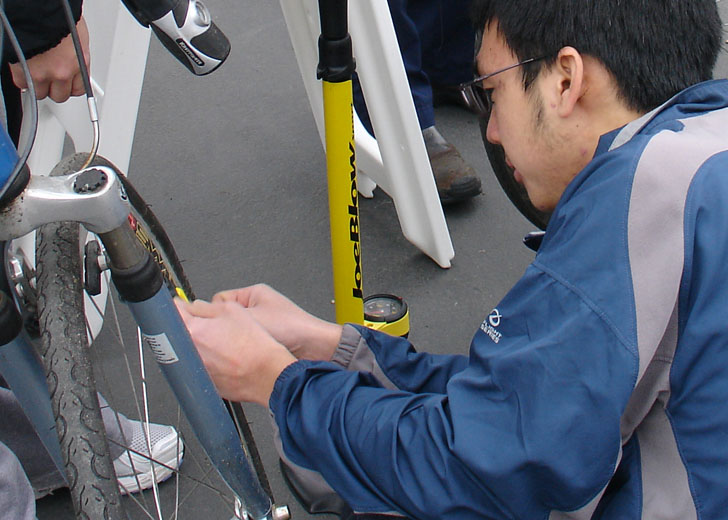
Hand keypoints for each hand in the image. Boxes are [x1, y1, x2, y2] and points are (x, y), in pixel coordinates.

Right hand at [10, 17, 89, 102]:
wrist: (36, 9)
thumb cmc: (58, 16)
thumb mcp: (77, 37)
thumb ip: (75, 56)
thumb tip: (74, 62)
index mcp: (79, 64)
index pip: (79, 90)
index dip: (70, 86)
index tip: (66, 83)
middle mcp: (62, 72)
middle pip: (59, 95)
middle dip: (54, 87)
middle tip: (49, 76)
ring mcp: (42, 73)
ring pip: (40, 92)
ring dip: (37, 84)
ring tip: (35, 71)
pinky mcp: (22, 71)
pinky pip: (22, 83)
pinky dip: (22, 77)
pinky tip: (23, 67)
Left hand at [176, 299, 295, 405]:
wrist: (268, 373)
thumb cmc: (254, 344)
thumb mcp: (232, 310)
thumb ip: (206, 306)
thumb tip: (194, 306)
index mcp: (192, 331)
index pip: (174, 312)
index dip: (183, 306)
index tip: (189, 308)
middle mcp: (189, 353)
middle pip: (183, 334)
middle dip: (195, 327)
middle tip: (214, 326)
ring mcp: (198, 371)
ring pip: (194, 352)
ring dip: (205, 346)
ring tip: (226, 344)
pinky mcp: (207, 384)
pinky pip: (205, 368)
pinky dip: (214, 362)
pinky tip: (230, 359)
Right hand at [212, 284, 342, 360]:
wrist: (314, 349)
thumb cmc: (292, 327)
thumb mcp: (253, 318)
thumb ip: (225, 317)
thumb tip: (202, 317)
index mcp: (252, 294)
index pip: (219, 300)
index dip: (215, 314)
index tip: (213, 325)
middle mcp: (256, 307)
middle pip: (226, 319)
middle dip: (226, 330)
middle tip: (230, 338)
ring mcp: (261, 324)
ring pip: (234, 334)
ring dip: (237, 342)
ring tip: (244, 348)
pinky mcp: (265, 340)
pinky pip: (245, 345)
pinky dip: (245, 351)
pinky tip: (249, 355)